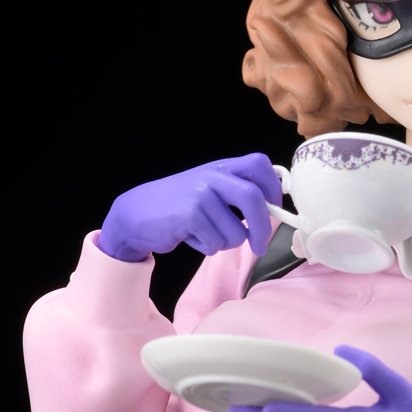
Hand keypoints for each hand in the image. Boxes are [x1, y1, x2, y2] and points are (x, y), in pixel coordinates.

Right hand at [98, 155, 282, 261]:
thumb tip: (273, 211)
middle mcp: (213, 176)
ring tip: (204, 234)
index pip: (259, 164)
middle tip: (259, 246)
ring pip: (236, 233)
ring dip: (224, 243)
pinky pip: (216, 243)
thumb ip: (235, 193)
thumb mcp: (207, 189)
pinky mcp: (190, 214)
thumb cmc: (177, 206)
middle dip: (262, 229)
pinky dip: (206, 247)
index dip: (274, 188)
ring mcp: (201, 194)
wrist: (135, 214)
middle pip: (255, 199)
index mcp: (221, 167)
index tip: (276, 209)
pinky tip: (190, 237)